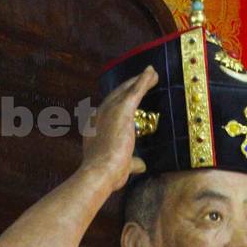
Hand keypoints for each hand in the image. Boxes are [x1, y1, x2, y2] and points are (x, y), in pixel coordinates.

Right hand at [79, 65, 158, 192]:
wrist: (100, 172)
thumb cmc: (108, 173)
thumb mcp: (122, 166)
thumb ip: (132, 162)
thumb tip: (141, 165)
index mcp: (95, 127)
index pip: (109, 111)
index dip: (118, 103)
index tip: (127, 98)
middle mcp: (99, 114)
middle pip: (116, 95)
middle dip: (129, 86)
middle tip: (141, 79)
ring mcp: (109, 110)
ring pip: (126, 90)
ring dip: (139, 80)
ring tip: (151, 73)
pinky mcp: (122, 110)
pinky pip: (136, 90)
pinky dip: (144, 80)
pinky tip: (152, 73)